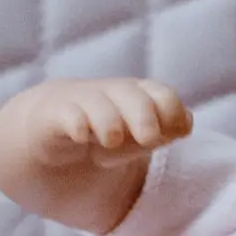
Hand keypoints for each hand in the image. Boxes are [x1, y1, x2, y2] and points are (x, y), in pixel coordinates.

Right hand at [23, 76, 190, 167]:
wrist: (50, 135)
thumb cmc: (104, 138)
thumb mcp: (138, 140)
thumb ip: (166, 133)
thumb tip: (186, 122)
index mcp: (138, 98)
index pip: (161, 95)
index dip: (172, 111)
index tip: (176, 134)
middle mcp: (111, 95)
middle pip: (131, 94)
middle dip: (143, 114)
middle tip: (148, 138)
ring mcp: (80, 103)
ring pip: (97, 102)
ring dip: (109, 118)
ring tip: (111, 140)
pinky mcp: (53, 116)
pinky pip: (64, 113)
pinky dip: (74, 121)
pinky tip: (81, 135)